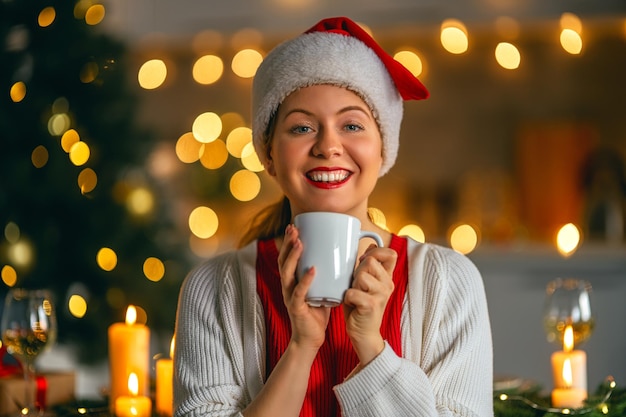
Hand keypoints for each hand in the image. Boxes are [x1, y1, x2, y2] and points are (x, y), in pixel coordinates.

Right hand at [277, 224, 330, 351]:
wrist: (310, 339)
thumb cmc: (317, 313)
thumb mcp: (320, 289)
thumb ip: (325, 276)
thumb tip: (341, 258)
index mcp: (292, 281)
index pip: (286, 257)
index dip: (288, 242)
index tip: (294, 226)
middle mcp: (287, 286)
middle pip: (283, 261)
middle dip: (288, 243)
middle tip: (294, 229)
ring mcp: (289, 296)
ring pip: (287, 273)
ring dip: (293, 256)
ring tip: (300, 242)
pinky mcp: (296, 307)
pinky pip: (299, 292)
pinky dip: (305, 280)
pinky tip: (312, 269)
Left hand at [343, 244, 396, 364]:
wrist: (363, 333)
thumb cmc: (360, 306)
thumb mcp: (365, 283)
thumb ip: (369, 266)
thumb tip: (369, 245)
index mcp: (387, 278)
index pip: (390, 254)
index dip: (376, 252)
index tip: (364, 261)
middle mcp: (388, 284)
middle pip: (369, 262)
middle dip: (357, 272)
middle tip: (357, 287)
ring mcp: (381, 295)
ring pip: (361, 276)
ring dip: (352, 286)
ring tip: (355, 297)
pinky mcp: (372, 305)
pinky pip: (352, 292)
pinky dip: (347, 298)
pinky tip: (352, 305)